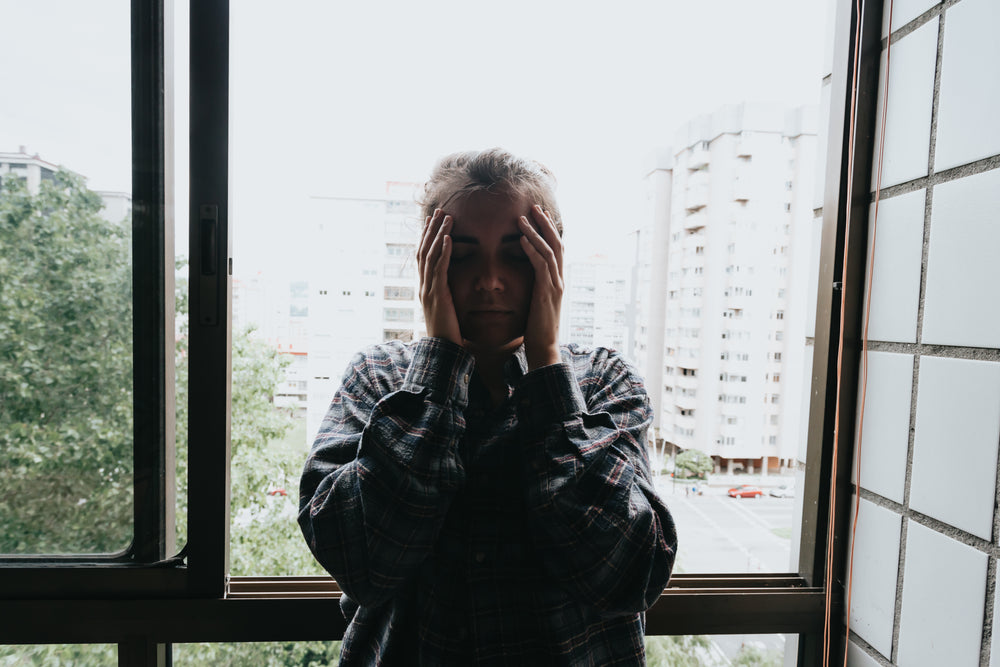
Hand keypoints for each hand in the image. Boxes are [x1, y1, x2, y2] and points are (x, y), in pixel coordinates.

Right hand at [416, 209, 462, 345]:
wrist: (443, 351)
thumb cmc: (448, 334)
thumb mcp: (446, 310)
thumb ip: (447, 296)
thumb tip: (451, 288)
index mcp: (425, 288)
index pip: (423, 257)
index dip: (427, 238)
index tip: (433, 222)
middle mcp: (423, 286)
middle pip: (424, 251)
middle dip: (431, 230)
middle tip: (438, 211)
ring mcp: (428, 289)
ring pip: (430, 255)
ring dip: (438, 234)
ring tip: (446, 217)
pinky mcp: (437, 294)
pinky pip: (439, 269)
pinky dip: (443, 251)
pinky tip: (448, 238)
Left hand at [517, 205, 563, 369]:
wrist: (544, 348)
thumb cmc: (536, 329)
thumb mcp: (536, 303)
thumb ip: (535, 288)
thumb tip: (527, 278)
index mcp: (556, 281)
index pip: (556, 249)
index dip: (549, 231)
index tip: (539, 215)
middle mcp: (559, 280)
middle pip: (557, 244)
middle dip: (545, 224)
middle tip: (535, 207)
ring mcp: (555, 285)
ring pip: (549, 251)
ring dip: (535, 232)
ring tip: (523, 217)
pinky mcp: (547, 292)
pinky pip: (541, 265)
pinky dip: (531, 250)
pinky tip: (520, 239)